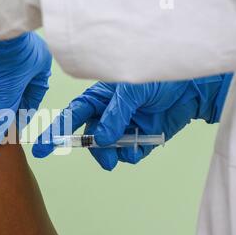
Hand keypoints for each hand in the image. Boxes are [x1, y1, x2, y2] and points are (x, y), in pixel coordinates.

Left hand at [0, 0, 51, 149]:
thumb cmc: (9, 53)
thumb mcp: (9, 88)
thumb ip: (2, 115)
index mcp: (38, 68)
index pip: (32, 98)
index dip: (22, 116)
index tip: (11, 131)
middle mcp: (23, 58)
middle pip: (13, 88)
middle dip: (2, 104)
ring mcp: (3, 49)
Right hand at [33, 74, 231, 170]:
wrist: (193, 88)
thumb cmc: (159, 78)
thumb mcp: (133, 90)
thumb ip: (115, 115)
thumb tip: (101, 140)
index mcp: (98, 98)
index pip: (71, 116)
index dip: (56, 132)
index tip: (43, 148)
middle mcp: (106, 115)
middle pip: (89, 138)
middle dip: (95, 149)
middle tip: (106, 154)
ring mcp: (121, 129)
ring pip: (107, 150)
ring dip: (114, 154)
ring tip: (127, 149)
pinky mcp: (138, 140)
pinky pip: (127, 155)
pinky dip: (132, 154)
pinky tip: (142, 145)